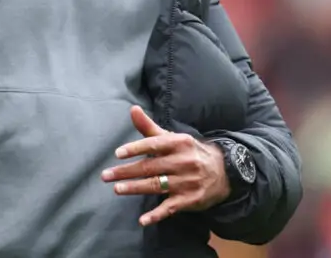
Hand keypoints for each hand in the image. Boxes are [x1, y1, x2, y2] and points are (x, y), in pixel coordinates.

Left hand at [102, 105, 230, 226]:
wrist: (223, 172)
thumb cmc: (188, 152)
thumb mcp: (172, 138)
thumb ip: (149, 127)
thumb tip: (132, 109)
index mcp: (178, 143)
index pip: (154, 145)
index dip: (136, 148)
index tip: (118, 153)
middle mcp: (183, 162)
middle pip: (150, 167)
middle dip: (126, 172)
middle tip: (106, 175)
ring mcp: (187, 182)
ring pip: (157, 186)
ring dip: (136, 188)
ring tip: (117, 189)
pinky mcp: (190, 200)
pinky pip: (170, 208)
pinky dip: (156, 215)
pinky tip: (143, 220)